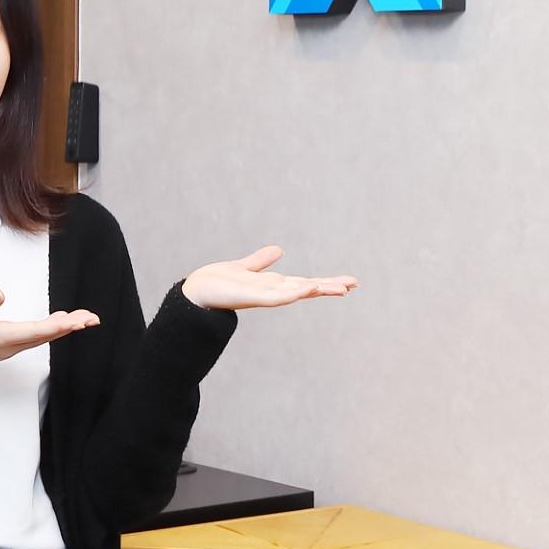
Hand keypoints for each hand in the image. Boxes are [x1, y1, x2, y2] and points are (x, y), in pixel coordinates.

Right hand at [0, 288, 99, 377]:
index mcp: (0, 337)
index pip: (36, 331)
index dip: (59, 326)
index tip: (78, 321)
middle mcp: (9, 344)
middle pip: (46, 336)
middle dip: (70, 327)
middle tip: (92, 318)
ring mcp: (9, 346)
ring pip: (42, 337)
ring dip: (64, 328)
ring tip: (84, 318)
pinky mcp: (6, 344)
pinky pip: (35, 337)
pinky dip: (51, 329)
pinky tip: (59, 322)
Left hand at [180, 246, 358, 310]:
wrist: (194, 294)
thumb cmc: (216, 283)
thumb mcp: (243, 267)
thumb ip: (260, 261)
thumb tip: (279, 250)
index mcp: (272, 285)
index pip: (305, 282)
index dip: (326, 281)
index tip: (349, 282)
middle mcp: (271, 291)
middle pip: (307, 287)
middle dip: (329, 286)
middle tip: (354, 285)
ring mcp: (263, 296)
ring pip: (297, 292)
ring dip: (318, 289)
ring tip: (340, 287)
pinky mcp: (251, 297)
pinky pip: (276, 297)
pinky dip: (293, 293)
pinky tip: (307, 288)